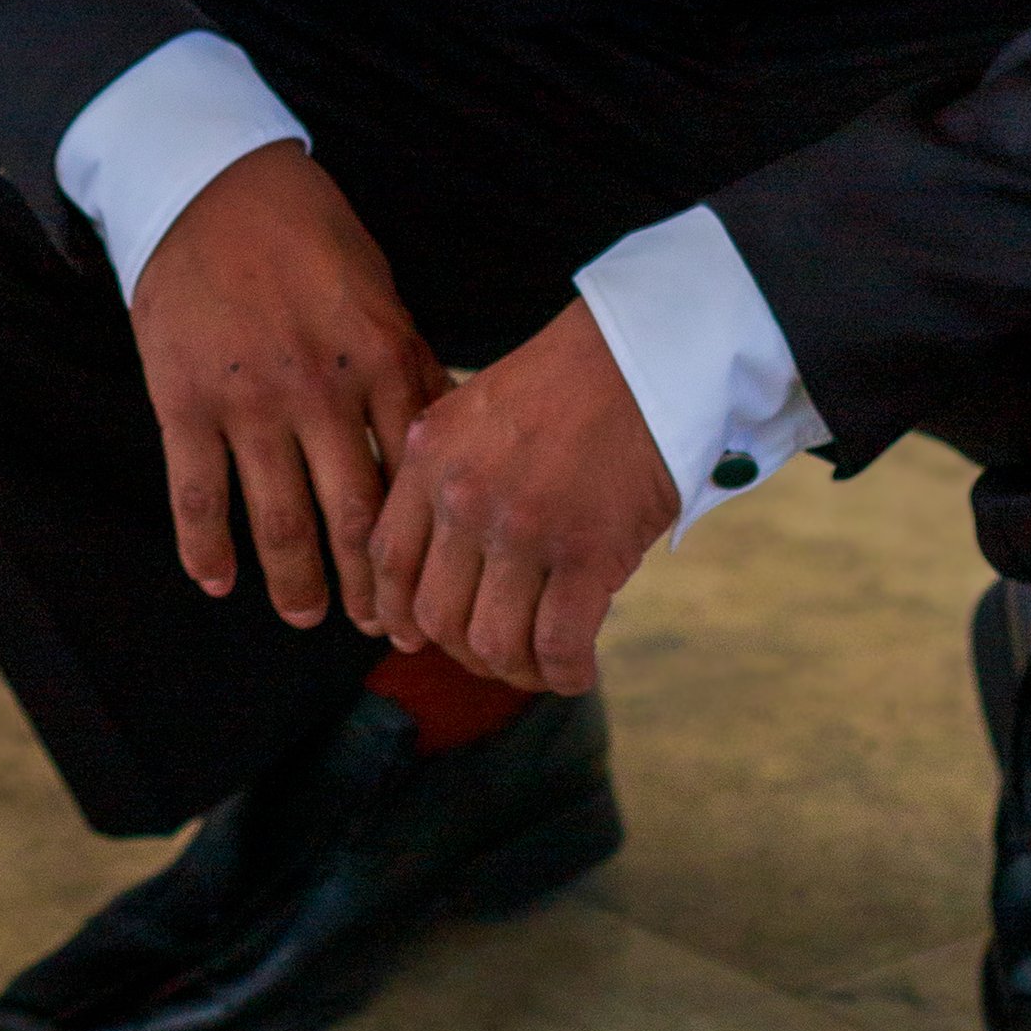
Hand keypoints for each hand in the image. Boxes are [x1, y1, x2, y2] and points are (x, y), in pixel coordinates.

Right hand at [129, 140, 451, 631]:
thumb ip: (408, 367)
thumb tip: (442, 441)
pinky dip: (206, 550)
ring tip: (305, 617)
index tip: (429, 588)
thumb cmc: (306, 232)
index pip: (409, 480)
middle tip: (378, 629)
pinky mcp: (183, 402)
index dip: (419, 548)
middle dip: (368, 589)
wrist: (208, 183)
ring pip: (278, 523)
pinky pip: (197, 497)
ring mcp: (248, 402)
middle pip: (351, 519)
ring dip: (295, 585)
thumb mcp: (378, 290)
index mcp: (379, 359)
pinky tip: (218, 582)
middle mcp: (319, 391)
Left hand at [367, 299, 679, 697]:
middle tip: (495, 649)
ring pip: (493, 643)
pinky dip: (564, 675)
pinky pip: (558, 646)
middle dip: (462, 650)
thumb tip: (432, 559)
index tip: (412, 637)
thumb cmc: (566, 381)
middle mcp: (465, 497)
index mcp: (430, 457)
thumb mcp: (473, 410)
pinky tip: (576, 670)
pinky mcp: (586, 553)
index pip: (389, 560)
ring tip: (538, 664)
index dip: (396, 613)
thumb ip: (443, 474)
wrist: (642, 355)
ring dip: (514, 671)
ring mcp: (524, 528)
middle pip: (437, 615)